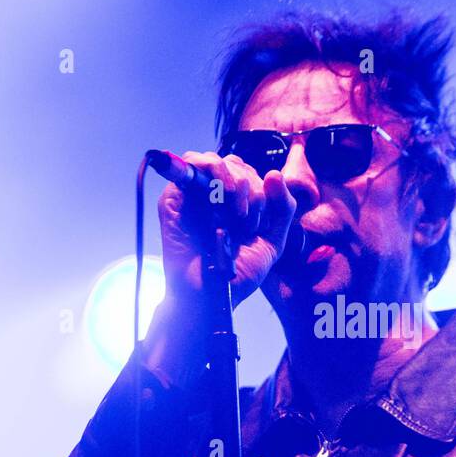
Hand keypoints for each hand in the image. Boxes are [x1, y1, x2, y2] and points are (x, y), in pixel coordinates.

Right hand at [156, 151, 298, 311]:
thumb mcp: (273, 240)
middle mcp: (213, 196)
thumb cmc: (238, 272)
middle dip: (252, 189)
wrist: (211, 295)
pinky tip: (223, 194)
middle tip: (248, 222)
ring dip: (235, 181)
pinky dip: (213, 171)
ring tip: (237, 213)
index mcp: (235, 204)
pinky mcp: (173, 197)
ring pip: (216, 161)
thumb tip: (273, 173)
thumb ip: (282, 208)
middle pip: (235, 164)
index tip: (259, 224)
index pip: (250, 173)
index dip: (262, 191)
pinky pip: (191, 163)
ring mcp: (192, 195)